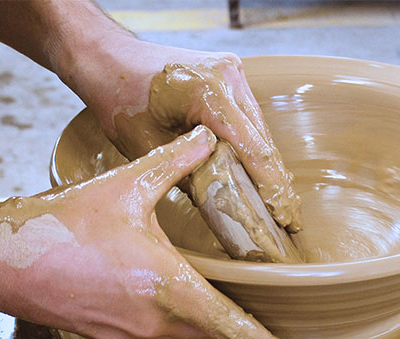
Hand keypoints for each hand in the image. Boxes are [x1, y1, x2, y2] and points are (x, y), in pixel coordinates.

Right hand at [0, 126, 294, 338]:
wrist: (4, 258)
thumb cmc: (64, 224)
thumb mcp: (126, 186)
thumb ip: (174, 162)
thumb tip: (208, 138)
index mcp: (165, 284)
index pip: (226, 322)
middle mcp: (151, 317)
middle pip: (210, 334)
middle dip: (240, 335)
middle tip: (266, 333)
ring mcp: (128, 331)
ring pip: (183, 337)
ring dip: (208, 329)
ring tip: (229, 318)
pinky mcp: (108, 334)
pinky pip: (156, 335)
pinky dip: (177, 326)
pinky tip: (176, 306)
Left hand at [77, 38, 301, 232]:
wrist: (108, 58)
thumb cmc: (120, 99)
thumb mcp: (151, 147)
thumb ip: (190, 175)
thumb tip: (225, 206)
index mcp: (208, 92)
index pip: (253, 148)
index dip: (271, 187)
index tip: (284, 216)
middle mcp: (228, 77)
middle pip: (263, 140)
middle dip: (277, 182)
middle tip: (291, 219)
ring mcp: (231, 72)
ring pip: (259, 130)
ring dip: (269, 166)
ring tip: (281, 202)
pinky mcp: (228, 76)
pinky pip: (248, 118)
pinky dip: (254, 147)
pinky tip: (262, 173)